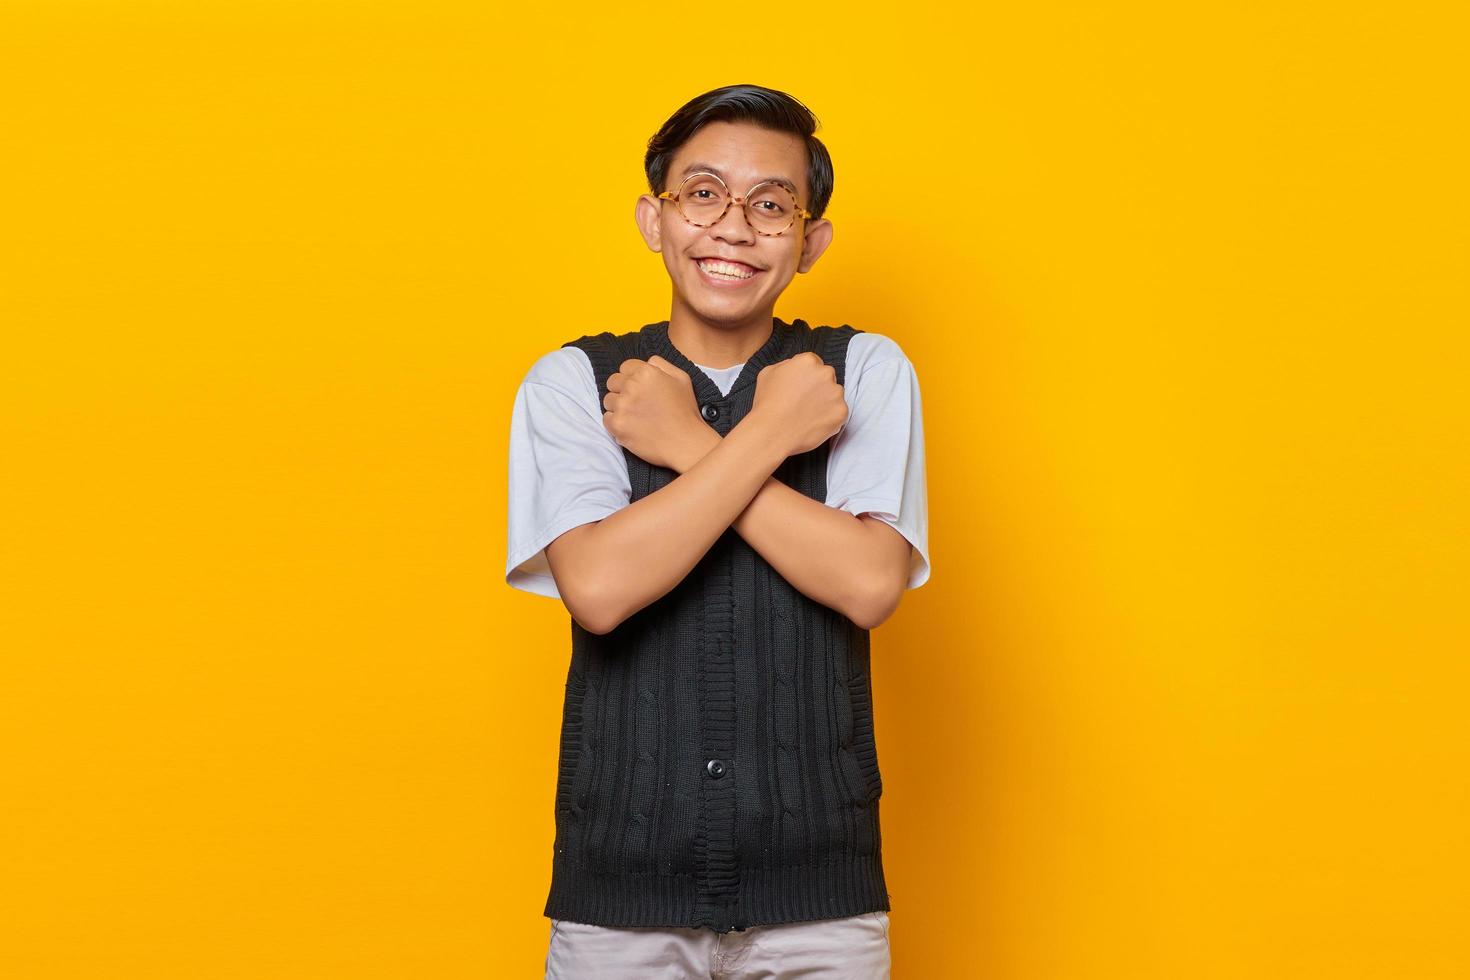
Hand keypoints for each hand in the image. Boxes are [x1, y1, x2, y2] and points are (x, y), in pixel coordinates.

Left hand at [603, 355, 712, 471]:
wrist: (685, 443)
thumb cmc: (686, 412)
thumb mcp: (682, 379)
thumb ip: (662, 365)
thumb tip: (648, 361)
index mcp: (647, 372)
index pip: (625, 367)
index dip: (632, 378)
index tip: (640, 389)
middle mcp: (632, 386)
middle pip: (613, 382)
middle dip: (622, 391)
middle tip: (637, 404)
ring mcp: (623, 405)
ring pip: (608, 401)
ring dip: (619, 408)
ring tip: (636, 417)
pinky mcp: (617, 424)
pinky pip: (606, 419)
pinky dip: (616, 424)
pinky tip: (632, 427)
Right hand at [747, 351, 847, 456]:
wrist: (771, 433)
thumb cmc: (767, 405)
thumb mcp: (768, 373)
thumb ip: (787, 365)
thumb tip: (795, 367)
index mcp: (808, 361)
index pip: (815, 364)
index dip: (807, 377)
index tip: (800, 389)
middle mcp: (825, 373)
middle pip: (827, 377)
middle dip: (819, 387)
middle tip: (804, 403)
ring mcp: (836, 393)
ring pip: (835, 395)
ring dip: (826, 402)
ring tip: (807, 415)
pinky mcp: (842, 412)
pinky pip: (839, 413)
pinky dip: (829, 418)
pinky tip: (813, 423)